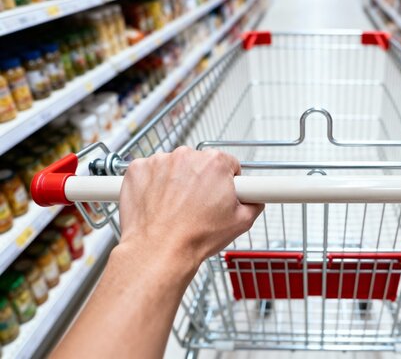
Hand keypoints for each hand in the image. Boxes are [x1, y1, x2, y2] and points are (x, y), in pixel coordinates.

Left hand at [117, 146, 263, 273]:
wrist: (158, 251)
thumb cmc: (195, 237)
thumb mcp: (241, 223)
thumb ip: (255, 203)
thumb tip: (256, 199)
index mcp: (215, 163)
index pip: (228, 163)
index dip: (227, 181)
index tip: (220, 194)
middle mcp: (187, 155)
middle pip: (199, 163)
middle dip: (200, 181)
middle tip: (198, 207)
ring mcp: (159, 161)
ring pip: (174, 167)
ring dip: (176, 182)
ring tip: (176, 209)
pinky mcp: (137, 170)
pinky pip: (149, 172)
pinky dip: (152, 184)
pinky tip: (158, 204)